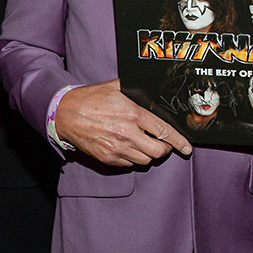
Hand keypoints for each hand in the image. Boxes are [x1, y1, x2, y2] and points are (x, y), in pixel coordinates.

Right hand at [55, 80, 191, 166]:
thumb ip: (137, 90)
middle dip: (165, 149)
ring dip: (149, 154)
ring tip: (145, 144)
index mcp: (133, 114)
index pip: (164, 131)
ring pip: (145, 160)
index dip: (179, 141)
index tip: (187, 147)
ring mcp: (117, 148)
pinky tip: (129, 148)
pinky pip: (129, 165)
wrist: (65, 113)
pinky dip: (133, 159)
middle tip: (163, 144)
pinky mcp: (107, 158)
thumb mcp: (116, 87)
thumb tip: (154, 91)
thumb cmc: (91, 98)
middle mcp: (127, 133)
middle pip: (158, 151)